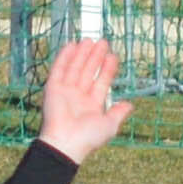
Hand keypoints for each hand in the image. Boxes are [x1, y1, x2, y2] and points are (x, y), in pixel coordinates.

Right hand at [38, 37, 129, 164]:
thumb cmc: (88, 138)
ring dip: (82, 54)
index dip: (107, 69)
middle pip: (88, 72)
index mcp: (91, 105)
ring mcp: (65, 92)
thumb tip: (129, 105)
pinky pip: (58, 70)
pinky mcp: (52, 89)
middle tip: (103, 42)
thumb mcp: (110, 126)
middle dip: (95, 57)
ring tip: (90, 40)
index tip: (113, 56)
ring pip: (75, 68)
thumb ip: (118, 113)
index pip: (101, 82)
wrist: (66, 143)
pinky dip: (64, 57)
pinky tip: (71, 46)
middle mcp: (78, 97)